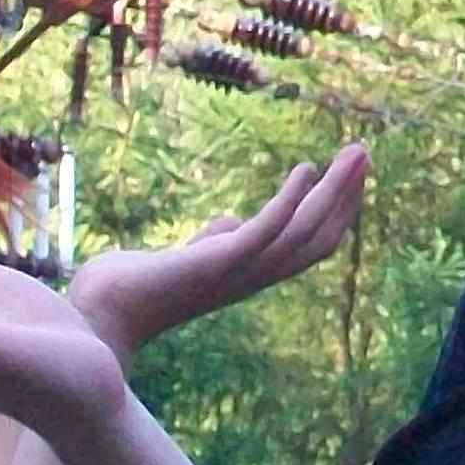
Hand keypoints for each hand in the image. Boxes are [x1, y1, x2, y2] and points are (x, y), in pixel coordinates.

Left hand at [65, 149, 368, 362]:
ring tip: (353, 152)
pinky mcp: (220, 260)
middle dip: (346, 194)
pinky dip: (291, 199)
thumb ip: (214, 241)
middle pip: (320, 236)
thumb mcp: (186, 256)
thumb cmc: (134, 288)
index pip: (309, 244)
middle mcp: (255, 276)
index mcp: (250, 274)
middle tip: (364, 152)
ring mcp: (240, 270)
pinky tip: (304, 167)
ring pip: (306, 231)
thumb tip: (233, 222)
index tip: (349, 174)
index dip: (334, 210)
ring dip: (334, 190)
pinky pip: (269, 228)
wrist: (100, 313)